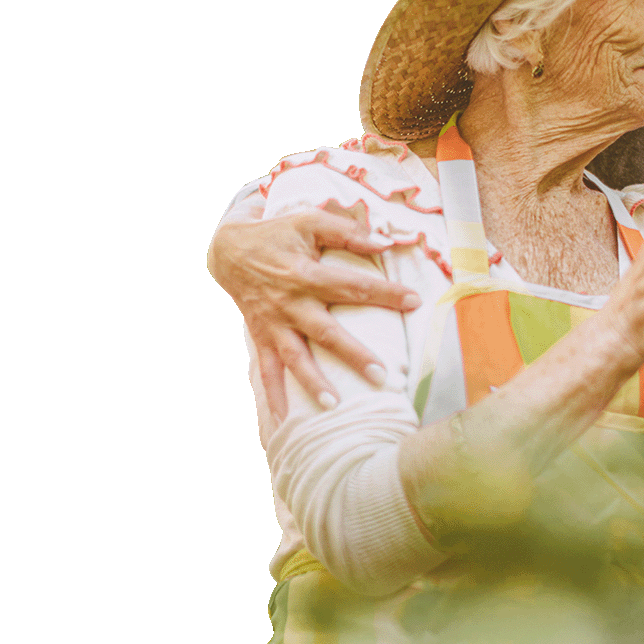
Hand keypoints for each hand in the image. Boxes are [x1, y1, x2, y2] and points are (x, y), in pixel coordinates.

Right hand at [207, 210, 419, 416]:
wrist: (228, 249)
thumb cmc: (277, 233)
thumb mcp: (309, 221)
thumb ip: (347, 231)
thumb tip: (385, 241)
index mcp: (305, 274)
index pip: (351, 286)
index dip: (384, 293)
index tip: (415, 302)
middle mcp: (290, 303)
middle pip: (325, 332)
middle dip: (353, 355)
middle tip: (381, 375)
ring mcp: (274, 324)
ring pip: (296, 357)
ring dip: (314, 382)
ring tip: (335, 406)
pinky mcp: (261, 337)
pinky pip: (266, 370)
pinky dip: (274, 396)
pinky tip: (285, 422)